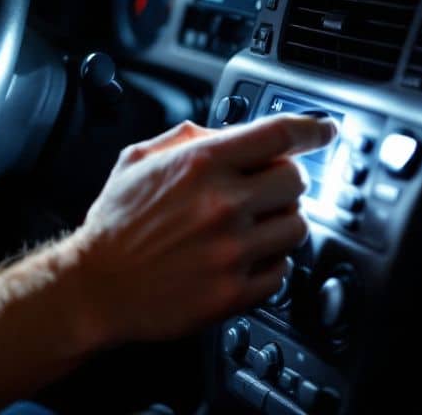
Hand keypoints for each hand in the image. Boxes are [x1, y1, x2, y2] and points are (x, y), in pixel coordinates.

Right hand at [69, 115, 336, 344]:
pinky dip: (269, 263)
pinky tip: (240, 258)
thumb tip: (228, 132)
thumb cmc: (115, 223)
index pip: (279, 134)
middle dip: (284, 181)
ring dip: (280, 223)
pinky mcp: (235, 292)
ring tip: (248, 228)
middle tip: (263, 190)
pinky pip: (283, 271)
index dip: (311, 129)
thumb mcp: (137, 159)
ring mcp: (231, 251)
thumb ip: (186, 138)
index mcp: (199, 164)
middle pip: (297, 180)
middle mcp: (221, 204)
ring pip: (298, 227)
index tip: (324, 131)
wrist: (96, 286)